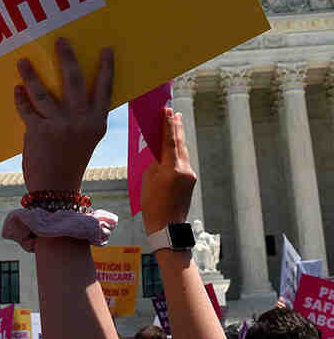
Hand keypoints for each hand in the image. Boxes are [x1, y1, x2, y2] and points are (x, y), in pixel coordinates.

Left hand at [15, 37, 113, 192]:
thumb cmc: (70, 161)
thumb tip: (68, 89)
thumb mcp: (86, 138)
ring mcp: (59, 125)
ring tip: (23, 61)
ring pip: (42, 91)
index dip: (106, 68)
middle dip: (66, 57)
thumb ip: (82, 116)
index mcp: (96, 123)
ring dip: (30, 74)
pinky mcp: (38, 131)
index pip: (104, 89)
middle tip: (60, 40)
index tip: (106, 49)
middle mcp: (80, 121)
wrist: (56, 190)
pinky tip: (17, 88)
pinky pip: (27, 107)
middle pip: (74, 80)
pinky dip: (21, 97)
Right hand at [141, 108, 196, 234]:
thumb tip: (160, 154)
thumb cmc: (153, 205)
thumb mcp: (148, 180)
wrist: (168, 228)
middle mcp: (184, 170)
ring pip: (183, 152)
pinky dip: (178, 151)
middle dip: (176, 127)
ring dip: (179, 138)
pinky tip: (175, 146)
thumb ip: (155, 163)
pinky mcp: (190, 181)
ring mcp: (190, 176)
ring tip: (176, 123)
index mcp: (171, 169)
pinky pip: (184, 161)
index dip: (168, 124)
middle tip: (174, 113)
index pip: (169, 141)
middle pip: (180, 143)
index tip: (168, 110)